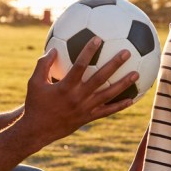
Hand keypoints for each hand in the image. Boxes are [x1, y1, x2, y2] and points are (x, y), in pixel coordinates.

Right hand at [22, 36, 138, 145]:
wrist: (36, 131)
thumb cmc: (35, 104)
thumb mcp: (34, 82)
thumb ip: (43, 64)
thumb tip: (52, 48)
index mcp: (65, 87)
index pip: (80, 65)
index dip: (89, 51)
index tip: (98, 39)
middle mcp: (77, 97)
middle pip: (100, 78)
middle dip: (114, 64)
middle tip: (126, 52)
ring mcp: (85, 109)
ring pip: (108, 94)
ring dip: (123, 84)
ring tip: (136, 73)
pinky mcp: (88, 118)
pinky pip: (107, 111)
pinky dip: (120, 105)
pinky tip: (132, 99)